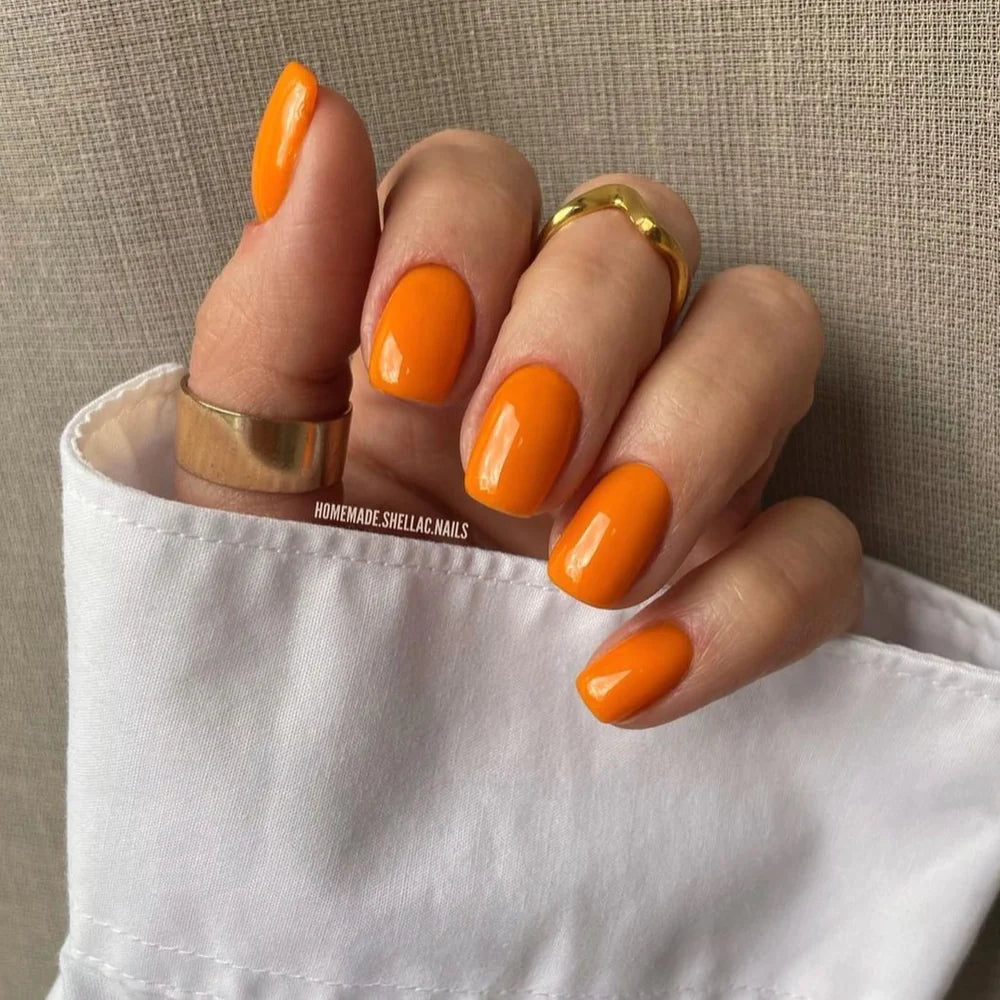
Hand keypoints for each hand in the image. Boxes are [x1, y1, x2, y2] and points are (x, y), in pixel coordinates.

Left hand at [177, 62, 862, 727]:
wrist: (337, 756)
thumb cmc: (291, 594)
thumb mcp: (250, 458)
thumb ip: (276, 295)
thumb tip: (306, 113)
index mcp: (448, 313)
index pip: (490, 181)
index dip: (462, 241)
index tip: (407, 364)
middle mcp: (575, 356)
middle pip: (642, 236)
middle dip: (580, 343)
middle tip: (503, 470)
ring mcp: (672, 449)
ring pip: (769, 335)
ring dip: (689, 439)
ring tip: (583, 564)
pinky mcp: (740, 564)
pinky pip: (818, 544)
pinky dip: (749, 604)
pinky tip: (629, 675)